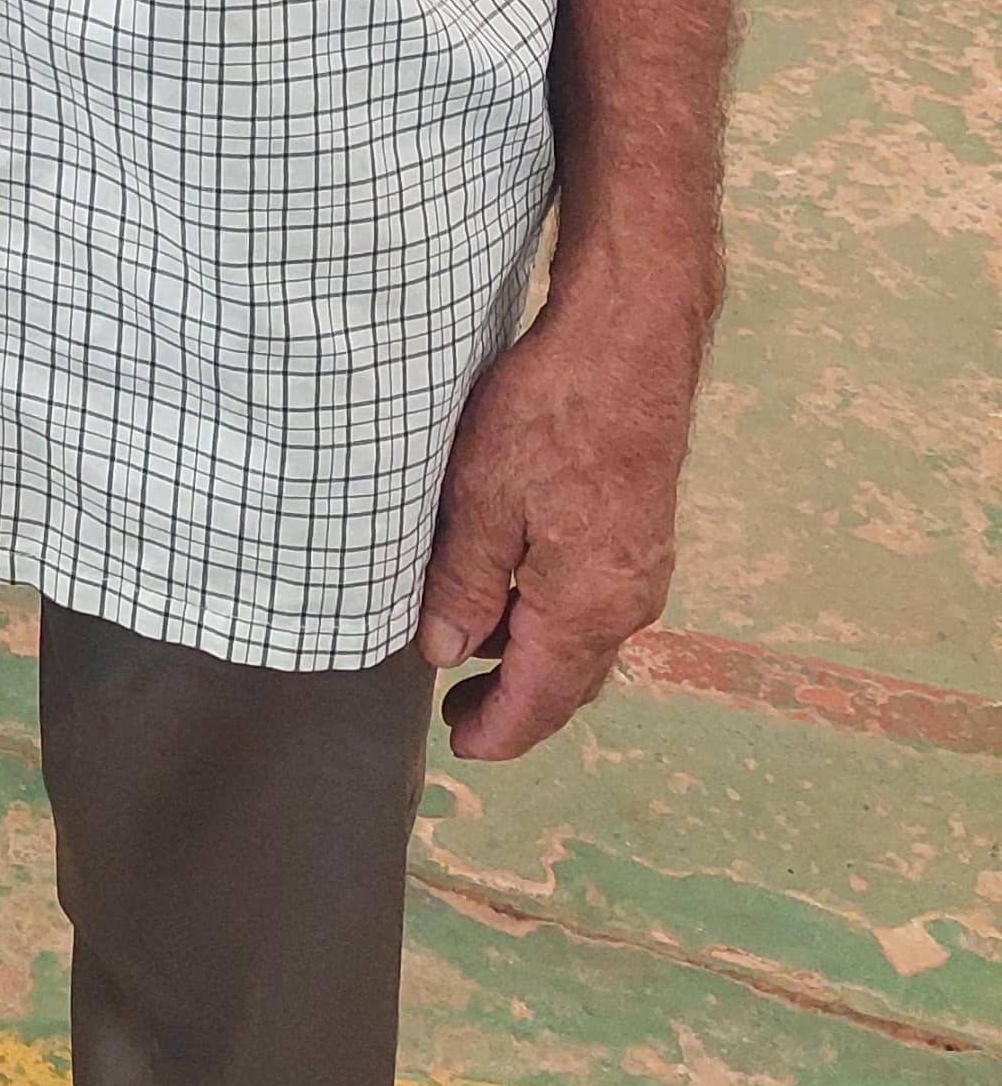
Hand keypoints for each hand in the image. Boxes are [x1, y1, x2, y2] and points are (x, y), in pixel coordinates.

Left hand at [415, 283, 703, 759]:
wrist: (630, 340)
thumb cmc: (552, 413)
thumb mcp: (482, 498)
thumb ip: (464, 583)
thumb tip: (443, 653)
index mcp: (587, 608)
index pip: (540, 701)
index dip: (495, 731)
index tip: (459, 745)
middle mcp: (628, 602)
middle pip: (568, 679)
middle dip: (513, 701)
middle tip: (457, 707)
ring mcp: (643, 567)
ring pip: (582, 639)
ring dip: (530, 653)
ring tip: (470, 641)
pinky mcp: (643, 531)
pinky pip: (594, 600)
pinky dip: (551, 613)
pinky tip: (512, 586)